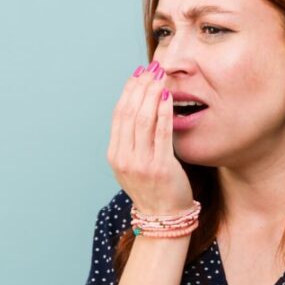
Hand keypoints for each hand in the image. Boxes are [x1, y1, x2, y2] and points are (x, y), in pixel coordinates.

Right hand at [107, 61, 193, 215]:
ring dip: (151, 93)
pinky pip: (161, 133)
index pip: (119, 114)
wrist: (163, 217)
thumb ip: (133, 140)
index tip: (138, 73)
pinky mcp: (160, 167)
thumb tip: (139, 107)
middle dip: (140, 86)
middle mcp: (124, 158)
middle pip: (129, 112)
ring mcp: (140, 163)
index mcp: (115, 155)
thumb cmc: (154, 187)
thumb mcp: (134, 164)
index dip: (128, 90)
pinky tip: (168, 96)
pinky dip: (164, 111)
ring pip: (142, 119)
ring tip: (160, 76)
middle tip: (152, 67)